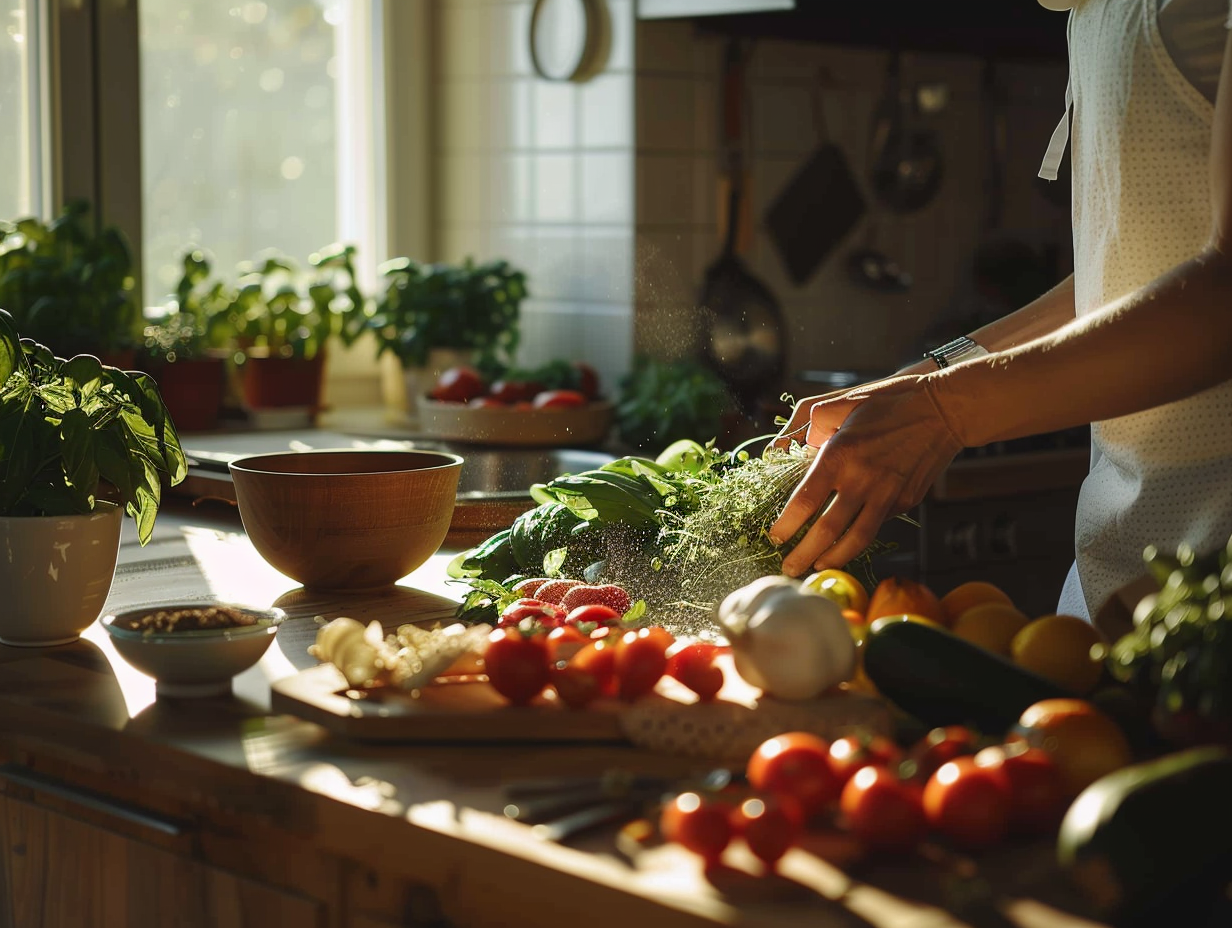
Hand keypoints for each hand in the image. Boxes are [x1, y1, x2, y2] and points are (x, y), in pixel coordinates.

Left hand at [768, 375, 962, 576]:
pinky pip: (878, 523)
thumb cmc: (888, 401)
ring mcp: (887, 494)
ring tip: (817, 568)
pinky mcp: (906, 501)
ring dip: (833, 558)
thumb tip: (780, 448)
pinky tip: (845, 543)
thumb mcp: (840, 403)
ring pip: (856, 539)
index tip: (775, 537)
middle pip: (826, 530)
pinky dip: (859, 536)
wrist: (943, 410)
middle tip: (788, 569)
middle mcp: (862, 480)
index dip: (787, 525)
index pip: (805, 501)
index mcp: (839, 455)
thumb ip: (807, 425)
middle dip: (804, 554)